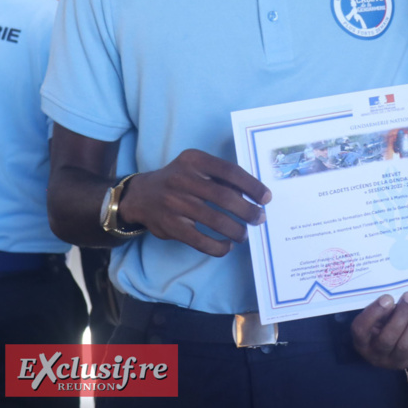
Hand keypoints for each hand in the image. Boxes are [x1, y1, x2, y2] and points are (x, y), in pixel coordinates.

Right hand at [119, 149, 270, 256]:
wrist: (141, 195)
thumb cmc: (180, 180)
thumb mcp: (196, 168)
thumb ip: (220, 176)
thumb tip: (255, 193)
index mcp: (194, 160)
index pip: (230, 171)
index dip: (252, 185)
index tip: (266, 198)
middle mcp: (183, 179)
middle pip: (225, 197)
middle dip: (248, 210)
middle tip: (260, 218)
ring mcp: (174, 203)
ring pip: (215, 220)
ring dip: (236, 230)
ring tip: (244, 234)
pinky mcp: (170, 226)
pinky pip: (200, 240)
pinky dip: (218, 246)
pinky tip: (226, 245)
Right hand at [351, 292, 407, 369]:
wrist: (398, 341)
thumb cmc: (383, 322)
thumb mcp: (377, 315)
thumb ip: (382, 309)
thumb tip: (393, 301)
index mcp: (362, 341)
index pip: (361, 330)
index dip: (374, 313)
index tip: (388, 297)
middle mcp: (376, 356)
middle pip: (387, 338)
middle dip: (401, 315)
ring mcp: (396, 362)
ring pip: (406, 344)